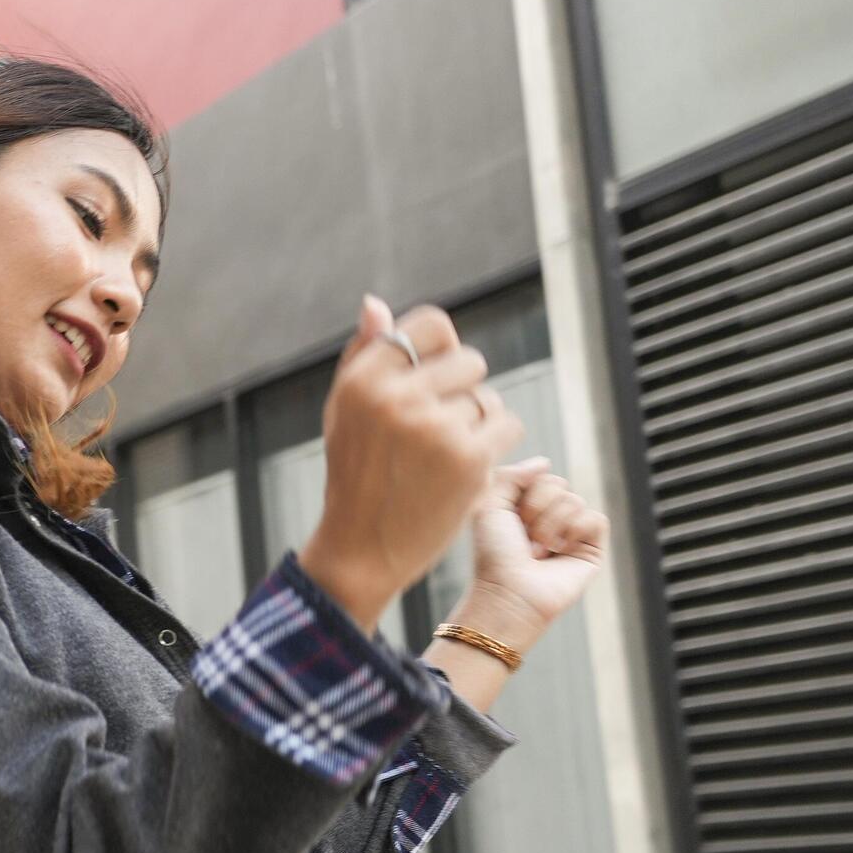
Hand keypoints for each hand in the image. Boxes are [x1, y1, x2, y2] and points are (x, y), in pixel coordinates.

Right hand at [300, 296, 522, 630]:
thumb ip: (363, 355)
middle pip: (469, 360)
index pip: (432, 325)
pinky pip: (507, 426)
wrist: (361, 549)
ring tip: (445, 456)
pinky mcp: (465, 457)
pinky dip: (495, 447)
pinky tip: (466, 468)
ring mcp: (432, 426)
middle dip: (464, 391)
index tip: (436, 379)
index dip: (443, 350)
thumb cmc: (355, 476)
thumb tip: (375, 303)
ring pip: (488, 397)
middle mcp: (395, 396)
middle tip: (439, 429)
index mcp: (362, 378)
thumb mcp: (345, 411)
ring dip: (478, 424)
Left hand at [461, 457, 608, 639]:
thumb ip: (510, 476)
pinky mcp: (591, 549)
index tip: (511, 520)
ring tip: (539, 549)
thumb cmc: (494, 554)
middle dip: (538, 507)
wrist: (509, 592)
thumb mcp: (489, 506)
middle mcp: (549, 519)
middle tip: (525, 536)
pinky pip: (596, 518)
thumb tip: (544, 463)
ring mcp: (571, 534)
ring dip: (551, 523)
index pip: (539, 477)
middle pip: (558, 484)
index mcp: (525, 509)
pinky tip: (561, 550)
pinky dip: (575, 531)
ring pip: (575, 500)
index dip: (524, 494)